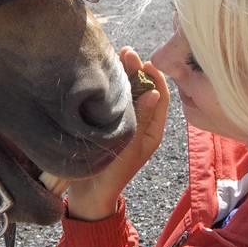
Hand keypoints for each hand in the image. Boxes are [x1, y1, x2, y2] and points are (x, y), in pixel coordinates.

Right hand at [67, 46, 169, 220]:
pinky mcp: (106, 121)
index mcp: (153, 129)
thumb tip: (155, 91)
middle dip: (136, 69)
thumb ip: (141, 120)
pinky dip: (110, 85)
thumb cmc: (111, 174)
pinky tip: (101, 73)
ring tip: (113, 56)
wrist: (87, 194)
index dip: (154, 76)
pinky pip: (112, 98)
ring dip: (122, 74)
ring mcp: (123, 121)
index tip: (144, 61)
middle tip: (125, 52)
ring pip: (127, 91)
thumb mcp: (129, 147)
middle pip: (143, 89)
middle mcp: (140, 122)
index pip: (160, 95)